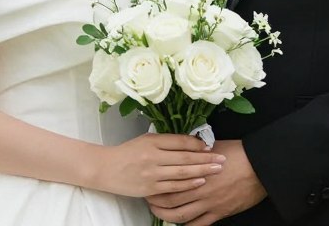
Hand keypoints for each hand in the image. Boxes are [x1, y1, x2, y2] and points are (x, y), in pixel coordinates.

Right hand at [94, 133, 226, 198]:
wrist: (105, 168)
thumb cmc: (127, 152)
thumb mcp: (145, 140)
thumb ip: (165, 141)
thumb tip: (189, 143)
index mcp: (152, 141)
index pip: (180, 141)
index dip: (197, 144)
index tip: (210, 146)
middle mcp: (153, 156)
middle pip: (185, 157)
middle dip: (206, 158)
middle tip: (222, 158)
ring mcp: (152, 174)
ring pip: (182, 172)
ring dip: (202, 170)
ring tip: (217, 169)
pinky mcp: (150, 188)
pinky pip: (174, 186)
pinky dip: (188, 183)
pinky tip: (200, 181)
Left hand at [146, 140, 265, 225]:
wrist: (261, 166)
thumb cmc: (239, 153)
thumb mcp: (213, 147)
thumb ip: (195, 151)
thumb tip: (183, 147)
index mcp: (195, 170)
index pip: (168, 181)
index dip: (156, 184)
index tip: (149, 183)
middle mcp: (199, 189)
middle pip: (169, 200)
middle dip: (156, 202)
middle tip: (149, 200)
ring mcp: (209, 203)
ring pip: (181, 216)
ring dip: (167, 216)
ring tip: (160, 213)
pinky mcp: (220, 213)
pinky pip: (199, 225)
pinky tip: (181, 225)